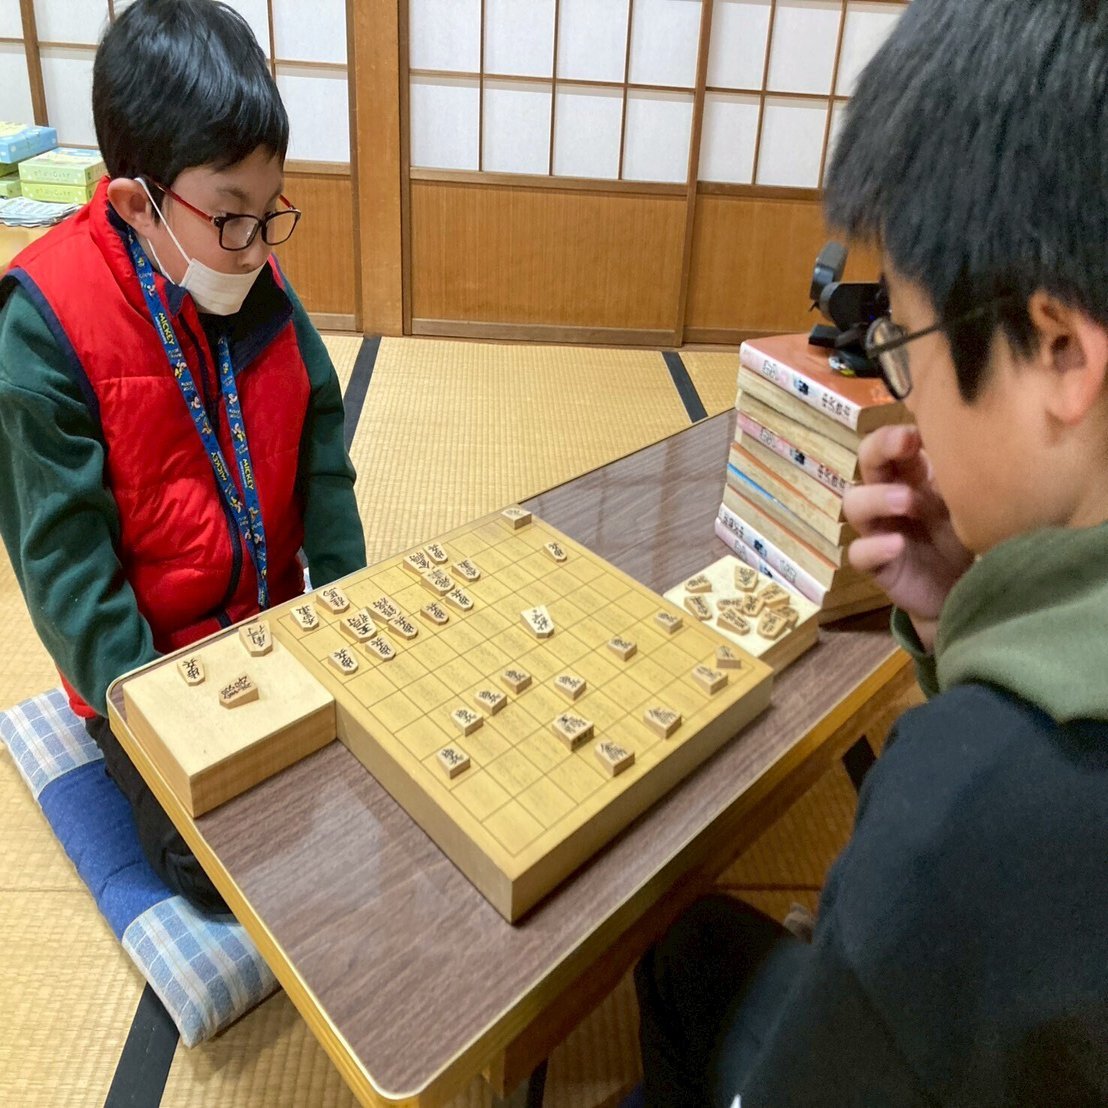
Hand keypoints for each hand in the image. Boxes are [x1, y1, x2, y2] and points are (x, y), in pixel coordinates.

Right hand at [843, 425, 972, 650]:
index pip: (894, 442)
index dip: (899, 432)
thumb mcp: (978, 502)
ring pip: (854, 504)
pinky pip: (859, 553)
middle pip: (868, 462)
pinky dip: (874, 547)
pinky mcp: (878, 565)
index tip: (919, 429)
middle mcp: (892, 496)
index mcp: (917, 475)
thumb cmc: (975, 539)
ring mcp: (881, 530)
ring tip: (906, 501)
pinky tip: (897, 546)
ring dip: (876, 497)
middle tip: (905, 444)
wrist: (973, 593)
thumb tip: (990, 436)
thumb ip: (974, 474)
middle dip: (881, 448)